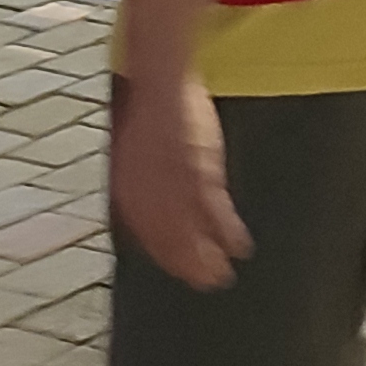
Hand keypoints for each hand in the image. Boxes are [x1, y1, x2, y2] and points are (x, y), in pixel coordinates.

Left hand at [111, 70, 250, 291]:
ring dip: (208, 258)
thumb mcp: (133, 155)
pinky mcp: (197, 173)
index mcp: (126, 190)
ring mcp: (171, 185)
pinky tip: (240, 246)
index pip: (147, 237)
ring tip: (223, 276)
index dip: (167, 258)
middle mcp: (145, 195)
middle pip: (169, 243)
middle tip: (207, 284)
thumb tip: (154, 210)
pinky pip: (215, 212)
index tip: (182, 273)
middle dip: (188, 266)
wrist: (158, 82)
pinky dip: (227, 232)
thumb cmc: (147, 113)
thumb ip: (141, 185)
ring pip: (192, 235)